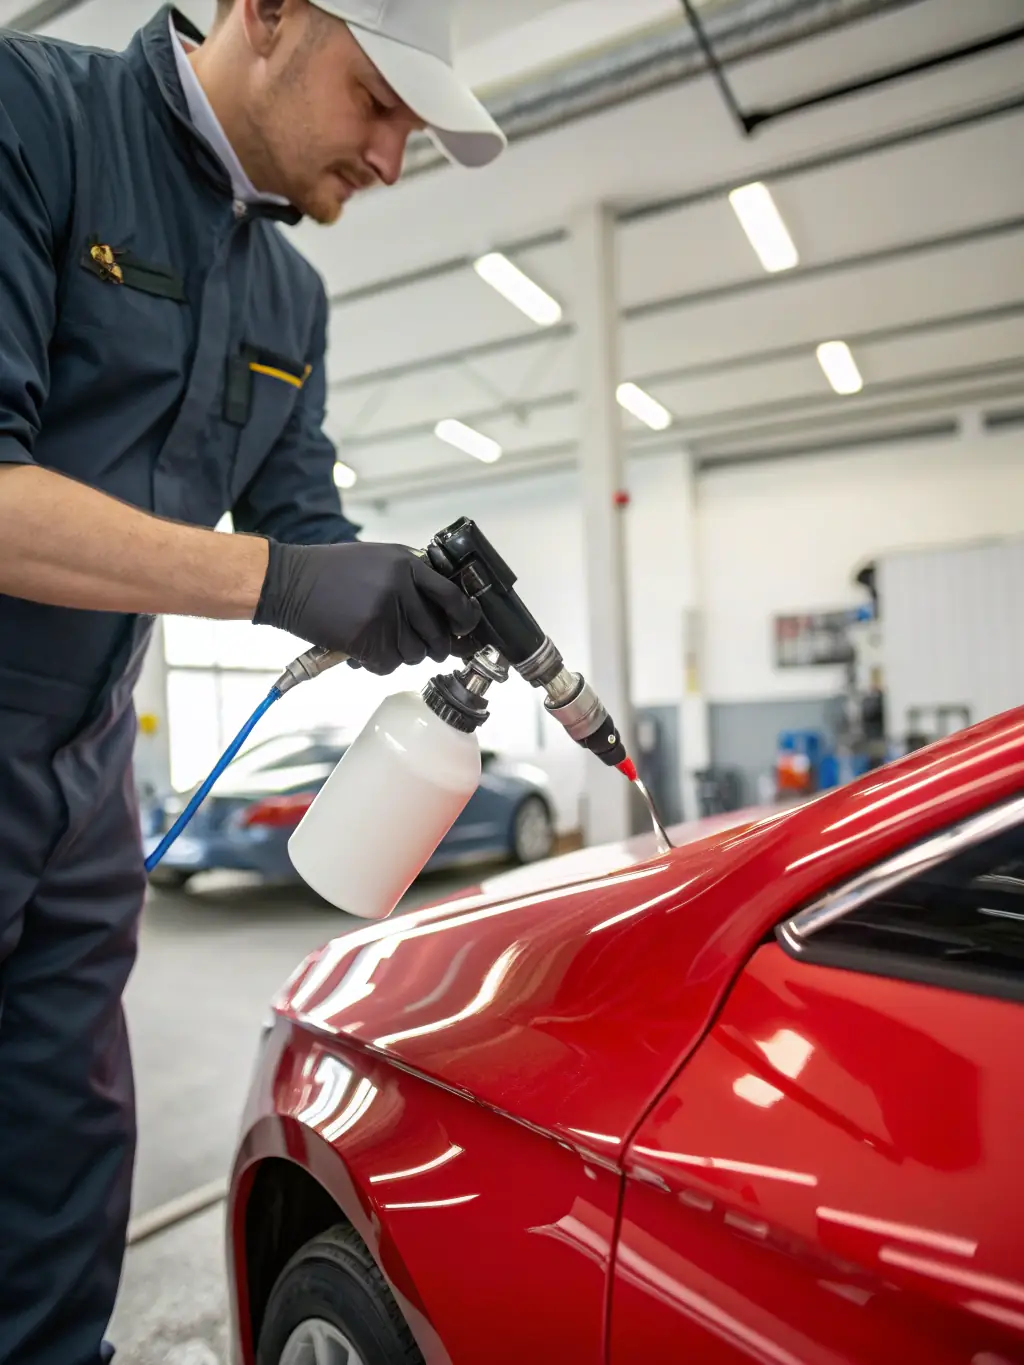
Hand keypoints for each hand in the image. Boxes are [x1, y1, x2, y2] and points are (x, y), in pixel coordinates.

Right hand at [254, 541, 480, 674]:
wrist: (289, 581)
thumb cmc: (331, 572)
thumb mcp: (378, 559)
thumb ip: (411, 578)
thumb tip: (445, 611)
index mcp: (407, 564)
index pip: (452, 597)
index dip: (465, 619)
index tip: (465, 629)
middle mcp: (400, 588)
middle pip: (436, 635)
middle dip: (431, 647)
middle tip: (417, 645)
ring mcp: (384, 614)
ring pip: (414, 654)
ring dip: (400, 655)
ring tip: (378, 641)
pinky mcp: (366, 638)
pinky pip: (388, 665)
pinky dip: (377, 664)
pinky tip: (362, 650)